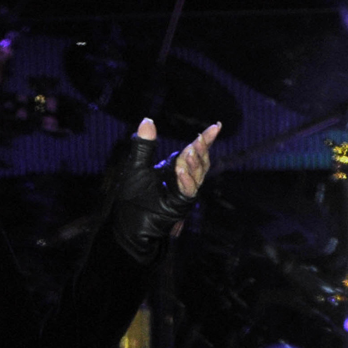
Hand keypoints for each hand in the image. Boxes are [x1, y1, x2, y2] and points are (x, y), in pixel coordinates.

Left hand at [112, 118, 220, 262]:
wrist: (129, 227)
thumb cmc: (133, 198)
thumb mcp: (137, 167)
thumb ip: (144, 145)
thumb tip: (148, 119)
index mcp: (175, 168)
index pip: (194, 150)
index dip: (206, 138)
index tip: (217, 125)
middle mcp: (183, 179)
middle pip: (200, 161)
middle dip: (202, 148)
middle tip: (201, 136)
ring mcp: (183, 193)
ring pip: (197, 176)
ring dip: (194, 162)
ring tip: (190, 149)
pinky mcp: (179, 206)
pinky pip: (187, 192)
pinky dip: (185, 180)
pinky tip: (179, 169)